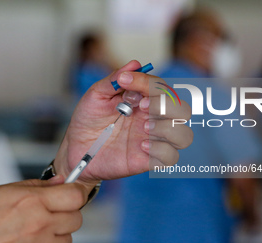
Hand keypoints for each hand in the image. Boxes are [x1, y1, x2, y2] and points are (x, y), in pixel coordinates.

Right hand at [0, 176, 88, 242]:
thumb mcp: (4, 192)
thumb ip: (37, 186)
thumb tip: (60, 181)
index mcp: (33, 203)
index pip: (75, 196)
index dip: (76, 192)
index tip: (72, 192)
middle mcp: (40, 226)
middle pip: (77, 219)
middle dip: (68, 213)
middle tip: (54, 210)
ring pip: (68, 240)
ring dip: (59, 233)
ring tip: (40, 228)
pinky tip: (33, 241)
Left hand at [55, 60, 192, 183]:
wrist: (76, 148)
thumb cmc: (88, 121)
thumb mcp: (96, 96)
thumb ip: (114, 80)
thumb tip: (135, 64)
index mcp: (144, 101)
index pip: (162, 88)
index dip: (148, 82)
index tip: (124, 80)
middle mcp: (154, 120)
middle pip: (183, 110)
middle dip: (167, 105)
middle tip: (142, 105)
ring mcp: (153, 141)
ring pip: (184, 135)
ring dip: (168, 128)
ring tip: (144, 127)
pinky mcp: (149, 160)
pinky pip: (171, 157)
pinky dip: (161, 150)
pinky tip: (141, 146)